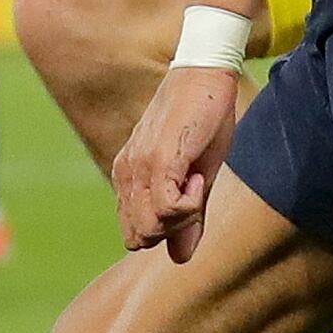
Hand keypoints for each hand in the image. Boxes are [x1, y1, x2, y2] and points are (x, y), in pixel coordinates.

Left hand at [113, 65, 241, 260]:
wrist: (206, 74)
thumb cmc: (202, 120)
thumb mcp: (197, 176)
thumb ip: (187, 217)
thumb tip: (181, 258)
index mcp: (128, 176)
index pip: (134, 233)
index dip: (163, 230)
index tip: (185, 200)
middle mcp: (126, 174)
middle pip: (139, 237)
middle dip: (171, 230)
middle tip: (194, 196)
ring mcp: (139, 167)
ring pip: (151, 228)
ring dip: (182, 216)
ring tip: (196, 181)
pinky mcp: (158, 161)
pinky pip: (167, 209)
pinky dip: (189, 203)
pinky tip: (198, 176)